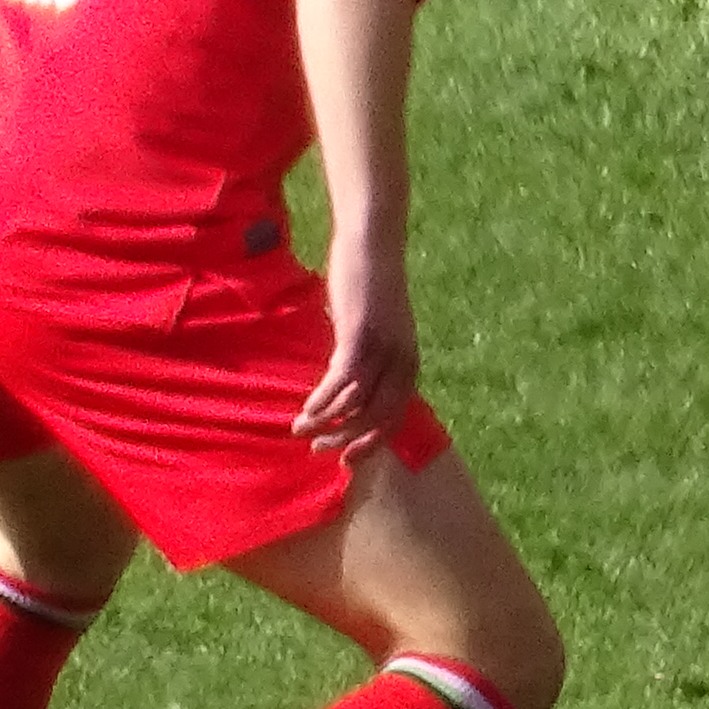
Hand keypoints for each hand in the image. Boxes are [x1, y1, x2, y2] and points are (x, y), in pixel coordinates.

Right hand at [296, 240, 413, 451]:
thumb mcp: (375, 331)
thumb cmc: (369, 289)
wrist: (373, 247)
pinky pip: (343, 379)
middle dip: (347, 439)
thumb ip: (367, 359)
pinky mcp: (361, 334)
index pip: (394, 416)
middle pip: (378, 417)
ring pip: (358, 402)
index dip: (371, 442)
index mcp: (408, 364)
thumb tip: (346, 388)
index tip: (346, 461)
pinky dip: (325, 398)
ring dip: (327, 420)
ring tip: (300, 428)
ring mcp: (383, 349)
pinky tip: (308, 408)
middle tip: (318, 448)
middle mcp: (401, 361)